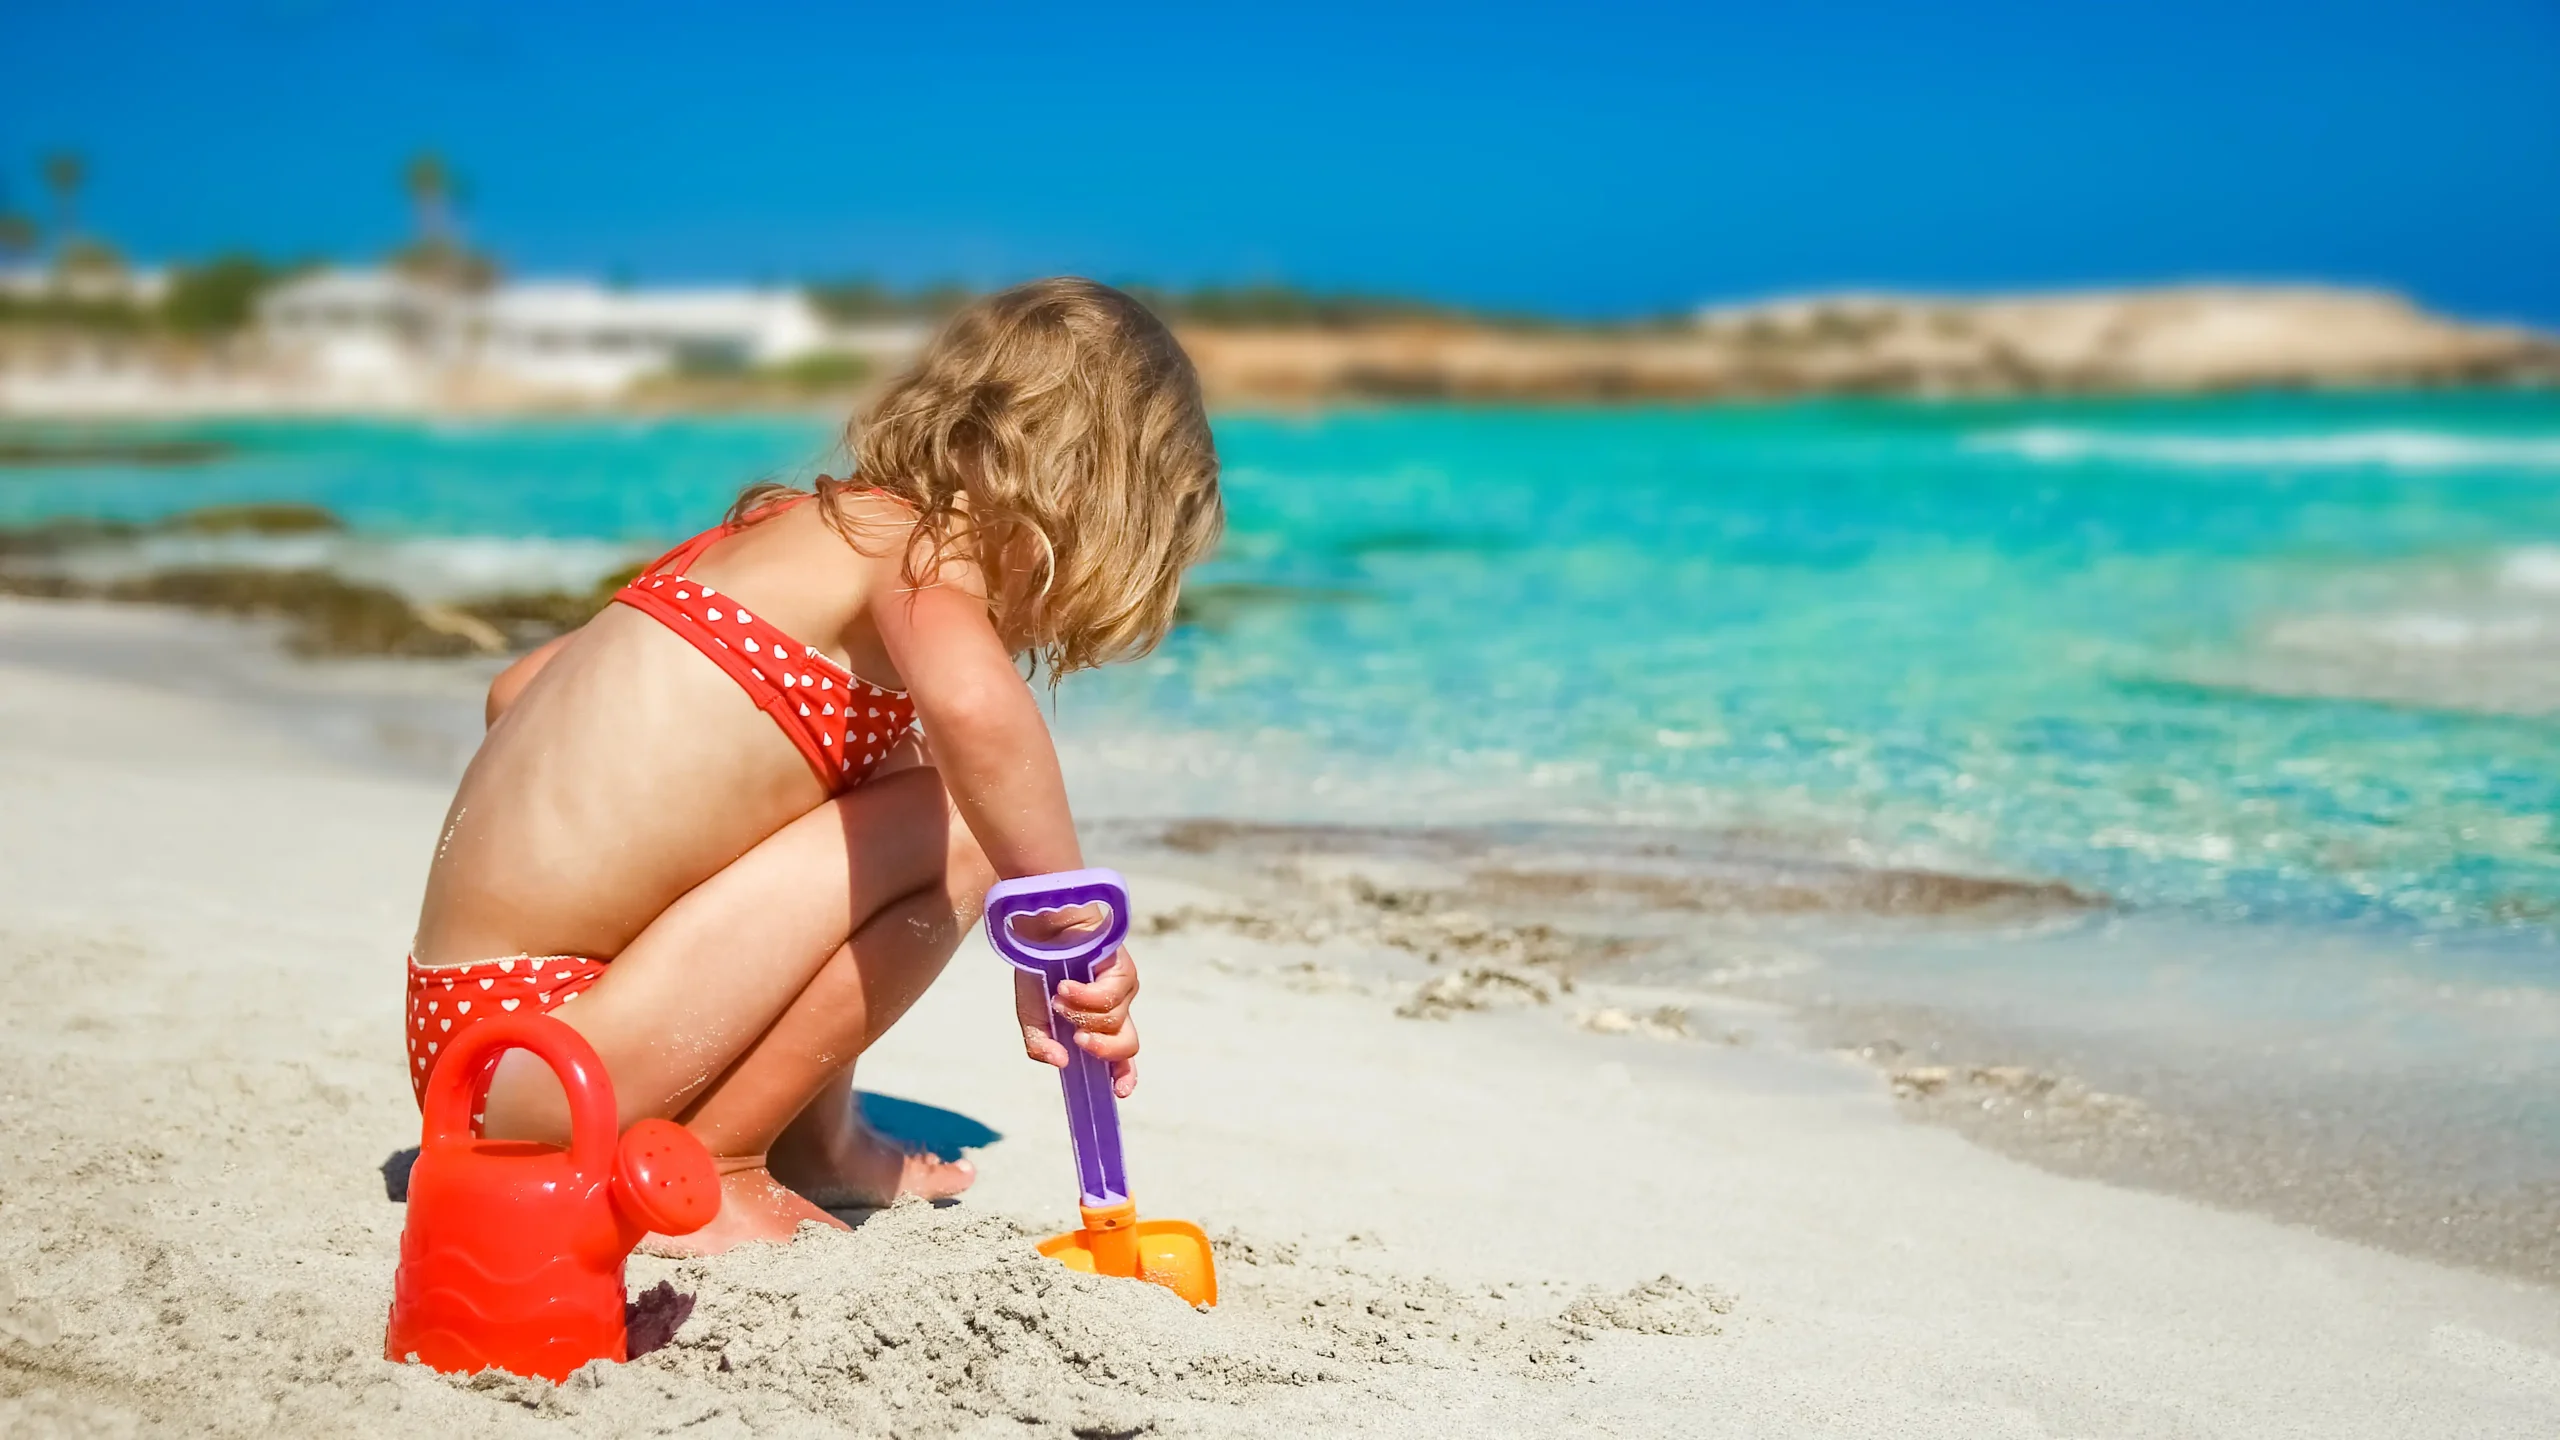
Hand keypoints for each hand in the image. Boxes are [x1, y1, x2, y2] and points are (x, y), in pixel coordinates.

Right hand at [1014, 945, 1139, 1098]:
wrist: (1042, 929)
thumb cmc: (1039, 970)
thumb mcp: (1031, 1014)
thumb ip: (1040, 1043)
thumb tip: (1060, 1062)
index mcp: (1097, 1026)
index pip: (1119, 1059)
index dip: (1124, 1076)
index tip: (1119, 1091)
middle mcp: (1115, 1010)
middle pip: (1127, 1045)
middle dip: (1103, 1049)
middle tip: (1079, 1041)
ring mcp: (1121, 990)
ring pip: (1113, 1020)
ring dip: (1080, 1014)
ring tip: (1059, 995)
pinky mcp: (1122, 968)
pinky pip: (1109, 995)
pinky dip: (1084, 996)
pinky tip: (1066, 986)